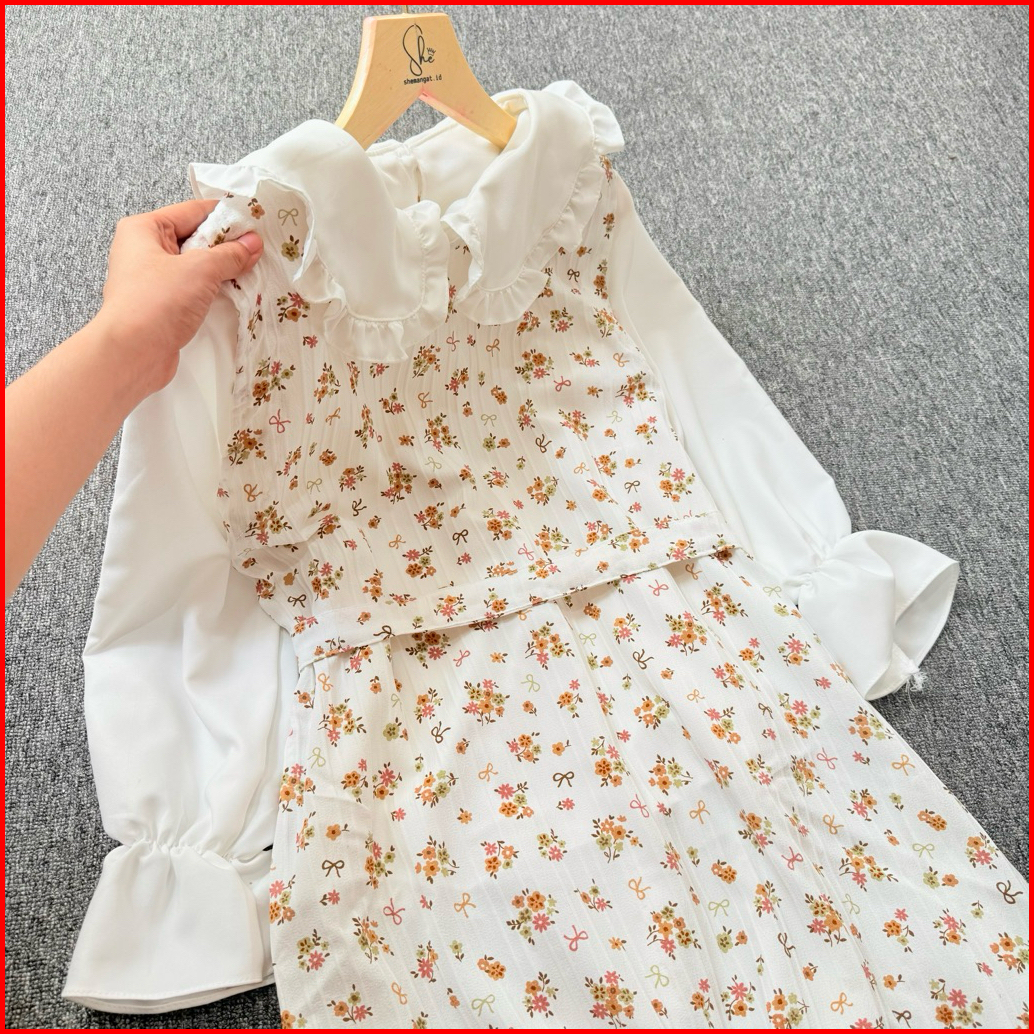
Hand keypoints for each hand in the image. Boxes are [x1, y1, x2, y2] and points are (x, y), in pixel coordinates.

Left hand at [93, 198, 262, 399]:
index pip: (192, 211)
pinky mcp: (160, 305)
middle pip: (194, 238)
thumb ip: (230, 254)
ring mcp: (151, 279)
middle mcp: (143, 250)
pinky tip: (233, 292)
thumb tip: (252, 243)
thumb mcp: (200, 269)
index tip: (254, 223)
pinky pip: (191, 288)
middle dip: (226, 244)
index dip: (225, 216)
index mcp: (143, 229)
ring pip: (194, 265)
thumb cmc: (156, 302)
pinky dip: (212, 289)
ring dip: (221, 269)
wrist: (132, 353)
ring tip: (251, 270)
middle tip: (258, 249)